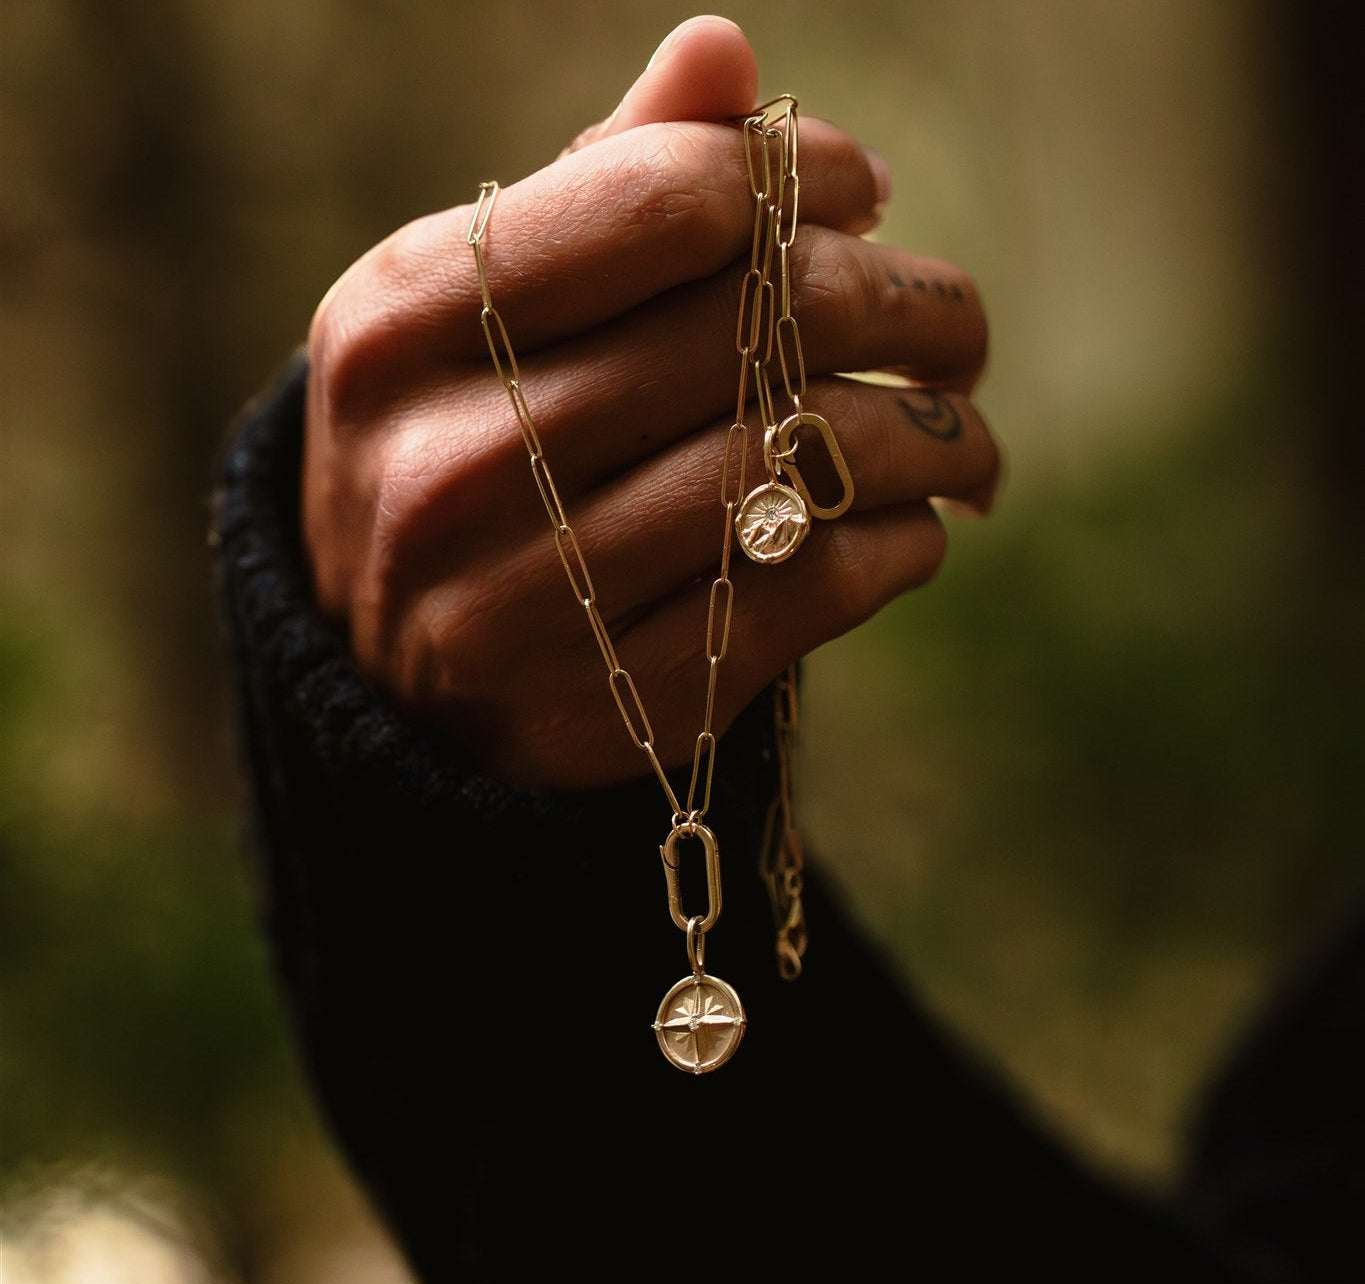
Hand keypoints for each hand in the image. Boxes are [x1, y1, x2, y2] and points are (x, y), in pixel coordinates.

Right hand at [303, 15, 1000, 790]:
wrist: (390, 678)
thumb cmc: (461, 454)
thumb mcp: (476, 314)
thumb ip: (596, 189)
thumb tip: (723, 50)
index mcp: (403, 321)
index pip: (662, 202)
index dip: (800, 176)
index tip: (865, 198)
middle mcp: (449, 460)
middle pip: (749, 329)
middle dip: (905, 304)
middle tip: (959, 324)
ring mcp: (520, 600)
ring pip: (791, 468)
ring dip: (927, 438)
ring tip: (966, 432)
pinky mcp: (605, 707)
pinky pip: (801, 598)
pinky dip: (895, 549)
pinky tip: (913, 528)